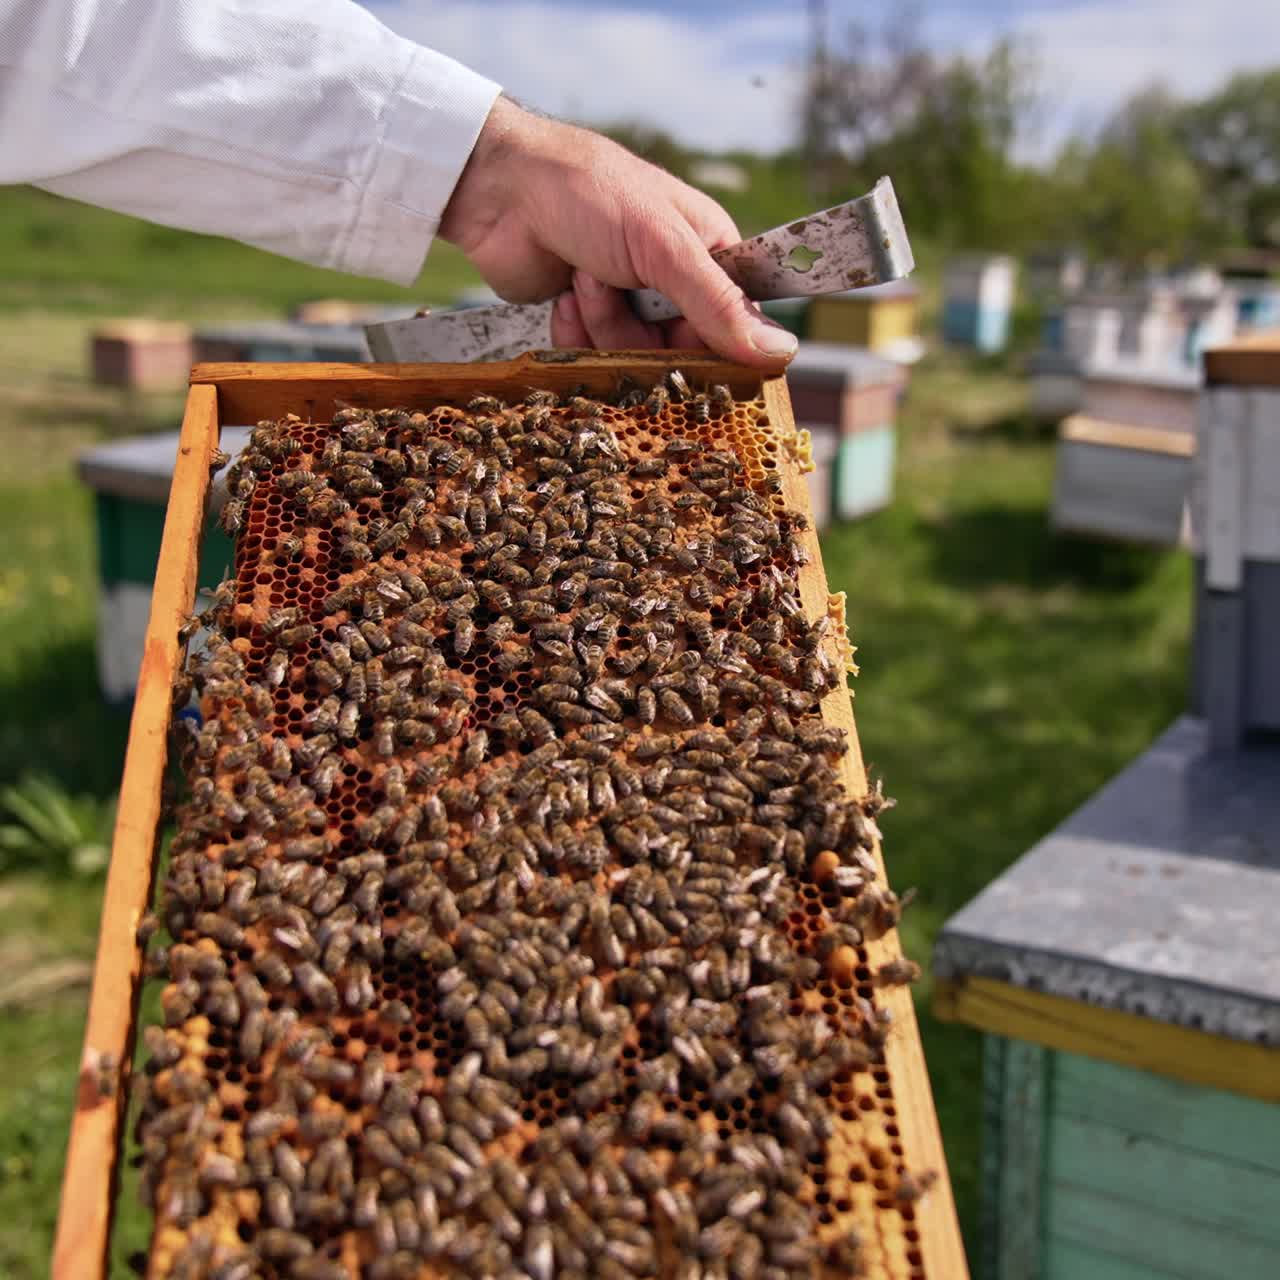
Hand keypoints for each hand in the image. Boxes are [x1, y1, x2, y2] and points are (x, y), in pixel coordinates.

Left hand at [439, 96, 797, 367]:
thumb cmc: (586, 193)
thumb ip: (718, 303)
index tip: (692, 359)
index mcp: (707, 252)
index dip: (716, 348)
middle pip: (680, 352)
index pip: (733, 324)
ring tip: (584, 279)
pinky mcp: (586, 322)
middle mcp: (673, 282)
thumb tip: (781, 350)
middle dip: (643, 332)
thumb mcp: (663, 246)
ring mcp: (628, 304)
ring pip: (634, 358)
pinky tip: (565, 294)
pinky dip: (576, 331)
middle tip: (619, 292)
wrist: (497, 192)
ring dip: (603, 324)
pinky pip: (593, 358)